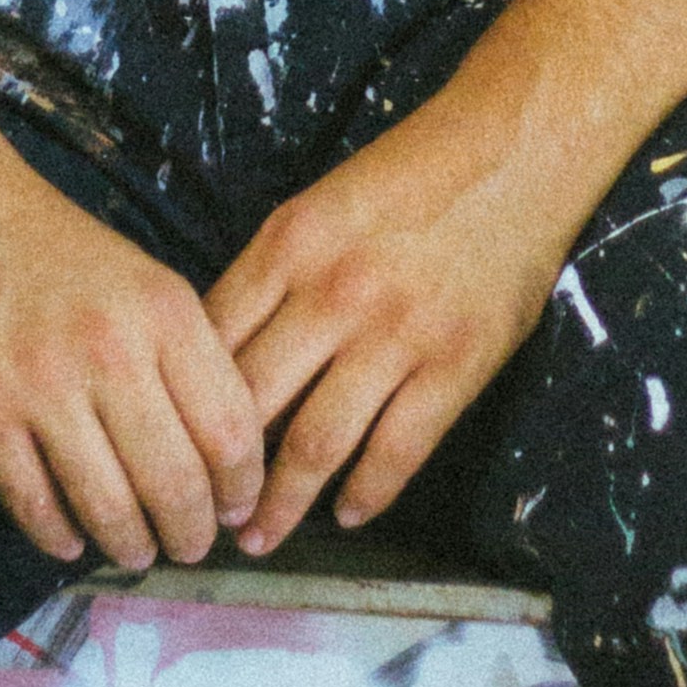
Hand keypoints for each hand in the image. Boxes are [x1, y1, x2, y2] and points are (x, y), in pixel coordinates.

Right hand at [0, 138, 267, 572]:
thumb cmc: (60, 250)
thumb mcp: (148, 282)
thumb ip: (189, 358)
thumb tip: (226, 455)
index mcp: (165, 315)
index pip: (230, 432)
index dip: (242, 488)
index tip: (237, 509)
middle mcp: (111, 353)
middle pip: (175, 482)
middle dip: (192, 533)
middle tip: (191, 546)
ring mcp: (43, 388)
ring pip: (109, 506)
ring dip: (131, 545)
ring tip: (138, 550)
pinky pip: (35, 505)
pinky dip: (60, 537)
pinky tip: (73, 541)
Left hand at [205, 100, 593, 556]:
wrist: (514, 150)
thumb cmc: (412, 174)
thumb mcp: (318, 206)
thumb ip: (272, 274)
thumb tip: (221, 356)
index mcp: (288, 246)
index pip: (213, 343)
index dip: (184, 404)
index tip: (172, 446)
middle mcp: (333, 294)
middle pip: (251, 402)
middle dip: (219, 469)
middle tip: (200, 511)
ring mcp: (396, 335)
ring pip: (316, 442)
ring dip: (282, 502)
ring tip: (259, 536)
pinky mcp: (455, 365)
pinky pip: (398, 449)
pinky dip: (368, 492)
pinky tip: (349, 514)